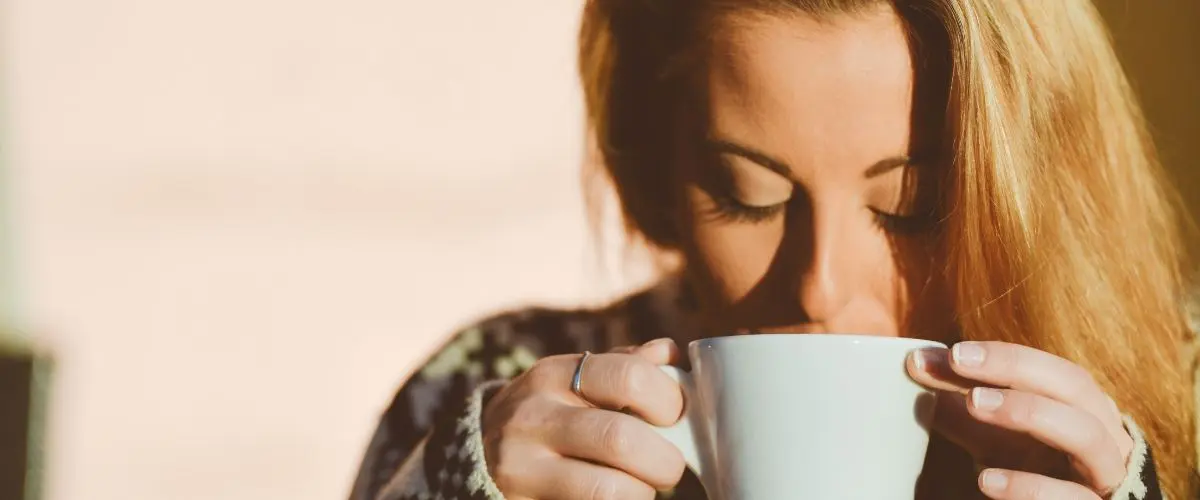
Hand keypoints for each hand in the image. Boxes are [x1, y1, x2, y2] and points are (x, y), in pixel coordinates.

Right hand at [480, 339, 686, 499]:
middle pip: (621, 438)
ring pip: (609, 489)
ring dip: (642, 493)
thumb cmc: (549, 415)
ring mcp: (521, 467)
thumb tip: (672, 352)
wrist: (478, 456)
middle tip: (669, 468)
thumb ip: (623, 367)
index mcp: (555, 375)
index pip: (630, 376)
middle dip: (664, 461)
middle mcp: (533, 417)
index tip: (676, 419)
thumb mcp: (574, 381)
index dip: (669, 401)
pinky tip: (615, 499)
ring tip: (641, 488)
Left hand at [907, 341, 1133, 499]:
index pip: (1050, 369)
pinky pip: (1072, 498)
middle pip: (1075, 386)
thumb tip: (917, 362)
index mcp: (1081, 406)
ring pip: (1086, 435)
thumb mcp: (991, 432)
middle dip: (1016, 369)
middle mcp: (1103, 433)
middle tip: (958, 363)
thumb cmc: (1029, 466)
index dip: (1005, 356)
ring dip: (1029, 412)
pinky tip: (986, 480)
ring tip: (973, 404)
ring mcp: (1103, 474)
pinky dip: (1029, 487)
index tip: (953, 352)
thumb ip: (958, 400)